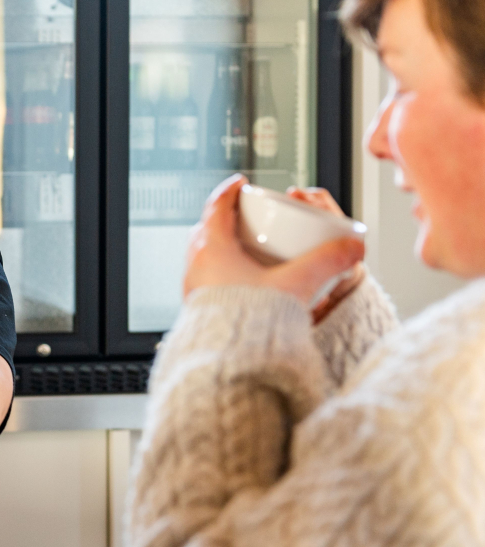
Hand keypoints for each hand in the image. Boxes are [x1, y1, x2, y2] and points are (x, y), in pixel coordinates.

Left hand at [183, 175, 364, 307]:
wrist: (231, 363)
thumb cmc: (254, 322)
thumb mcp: (297, 284)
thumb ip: (328, 262)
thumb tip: (354, 247)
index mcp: (212, 248)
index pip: (216, 206)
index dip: (230, 191)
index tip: (240, 183)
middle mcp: (195, 265)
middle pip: (205, 229)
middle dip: (224, 219)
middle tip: (243, 216)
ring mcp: (192, 287)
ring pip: (200, 255)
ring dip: (218, 246)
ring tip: (242, 249)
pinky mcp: (195, 308)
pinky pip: (202, 278)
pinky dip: (216, 270)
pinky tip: (236, 282)